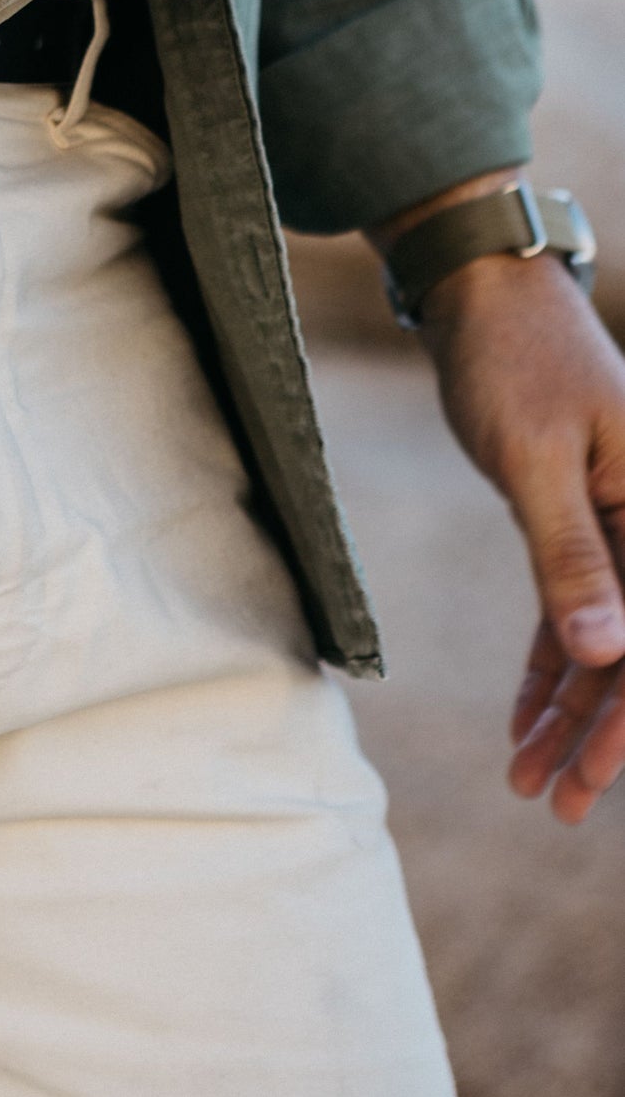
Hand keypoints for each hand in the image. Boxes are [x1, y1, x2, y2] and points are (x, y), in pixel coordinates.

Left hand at [404, 209, 624, 823]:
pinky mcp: (581, 522)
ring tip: (526, 779)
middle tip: (551, 803)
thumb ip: (571, 554)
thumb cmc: (513, 359)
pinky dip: (547, 666)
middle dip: (598, 733)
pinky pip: (573, 610)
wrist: (486, 293)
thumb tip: (603, 652)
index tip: (591, 781)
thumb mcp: (536, 458)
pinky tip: (522, 721)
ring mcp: (624, 526)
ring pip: (605, 640)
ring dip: (568, 711)